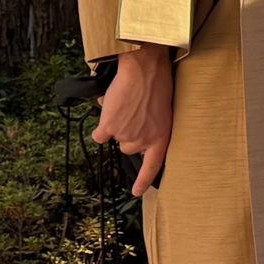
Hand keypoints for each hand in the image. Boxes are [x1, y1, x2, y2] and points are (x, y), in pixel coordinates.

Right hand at [92, 46, 173, 197]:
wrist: (144, 70)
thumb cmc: (157, 85)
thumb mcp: (163, 111)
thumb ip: (152, 128)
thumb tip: (136, 134)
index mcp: (162, 137)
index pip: (153, 166)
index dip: (144, 180)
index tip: (137, 192)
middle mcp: (144, 141)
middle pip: (129, 148)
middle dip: (129, 133)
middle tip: (134, 113)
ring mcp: (126, 136)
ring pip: (114, 139)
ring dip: (116, 126)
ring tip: (125, 107)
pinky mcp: (109, 128)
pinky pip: (100, 135)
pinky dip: (101, 125)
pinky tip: (110, 110)